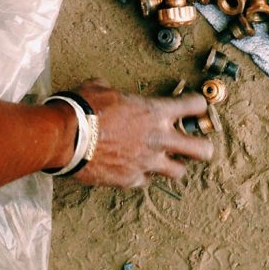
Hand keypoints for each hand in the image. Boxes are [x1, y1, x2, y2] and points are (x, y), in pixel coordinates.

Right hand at [69, 78, 213, 188]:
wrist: (65, 137)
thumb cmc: (83, 108)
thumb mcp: (103, 89)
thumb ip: (116, 93)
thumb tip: (110, 91)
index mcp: (155, 112)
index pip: (194, 106)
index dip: (198, 105)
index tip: (196, 107)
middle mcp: (158, 139)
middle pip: (202, 150)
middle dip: (203, 148)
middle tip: (197, 146)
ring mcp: (147, 162)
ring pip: (179, 172)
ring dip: (175, 166)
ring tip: (167, 162)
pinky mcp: (131, 180)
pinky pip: (146, 181)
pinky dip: (143, 175)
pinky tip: (134, 169)